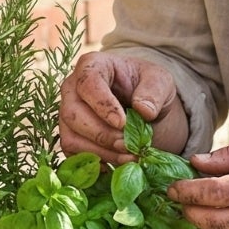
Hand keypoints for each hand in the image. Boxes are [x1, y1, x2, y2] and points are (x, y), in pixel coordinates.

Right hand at [58, 52, 188, 160]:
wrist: (141, 105)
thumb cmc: (148, 86)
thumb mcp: (161, 81)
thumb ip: (154, 91)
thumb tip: (144, 111)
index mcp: (93, 66)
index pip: (88, 84)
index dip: (103, 105)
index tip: (123, 123)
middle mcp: (72, 89)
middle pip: (73, 114)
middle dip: (102, 134)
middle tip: (128, 145)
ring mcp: (67, 114)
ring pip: (70, 137)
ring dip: (101, 152)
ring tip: (129, 157)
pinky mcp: (70, 136)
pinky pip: (73, 154)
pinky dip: (96, 163)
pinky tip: (117, 162)